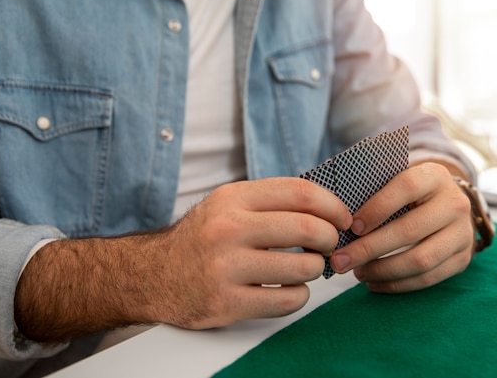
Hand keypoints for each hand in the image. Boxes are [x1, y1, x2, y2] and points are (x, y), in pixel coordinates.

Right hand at [156, 177, 351, 328]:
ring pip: (302, 268)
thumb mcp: (228, 204)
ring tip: (306, 268)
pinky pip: (286, 302)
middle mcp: (227, 229)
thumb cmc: (203, 238)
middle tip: (330, 246)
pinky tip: (290, 291)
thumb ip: (270, 201)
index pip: (300, 193)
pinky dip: (299, 297)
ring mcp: (225, 268)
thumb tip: (328, 207)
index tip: (343, 219)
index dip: (333, 206)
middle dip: (329, 239)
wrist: (153, 275)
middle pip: (306, 228)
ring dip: (315, 270)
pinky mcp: (225, 303)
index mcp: (233, 198)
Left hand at [329, 162, 474, 292]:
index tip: (351, 227)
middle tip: (340, 260)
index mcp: (435, 176)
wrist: (449, 206)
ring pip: (420, 259)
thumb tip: (338, 220)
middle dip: (369, 248)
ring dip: (382, 270)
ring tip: (357, 273)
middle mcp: (455, 203)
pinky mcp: (463, 259)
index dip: (377, 208)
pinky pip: (429, 278)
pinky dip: (398, 284)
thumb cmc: (411, 194)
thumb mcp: (399, 182)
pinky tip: (375, 283)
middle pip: (409, 230)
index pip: (406, 187)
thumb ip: (376, 192)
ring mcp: (463, 233)